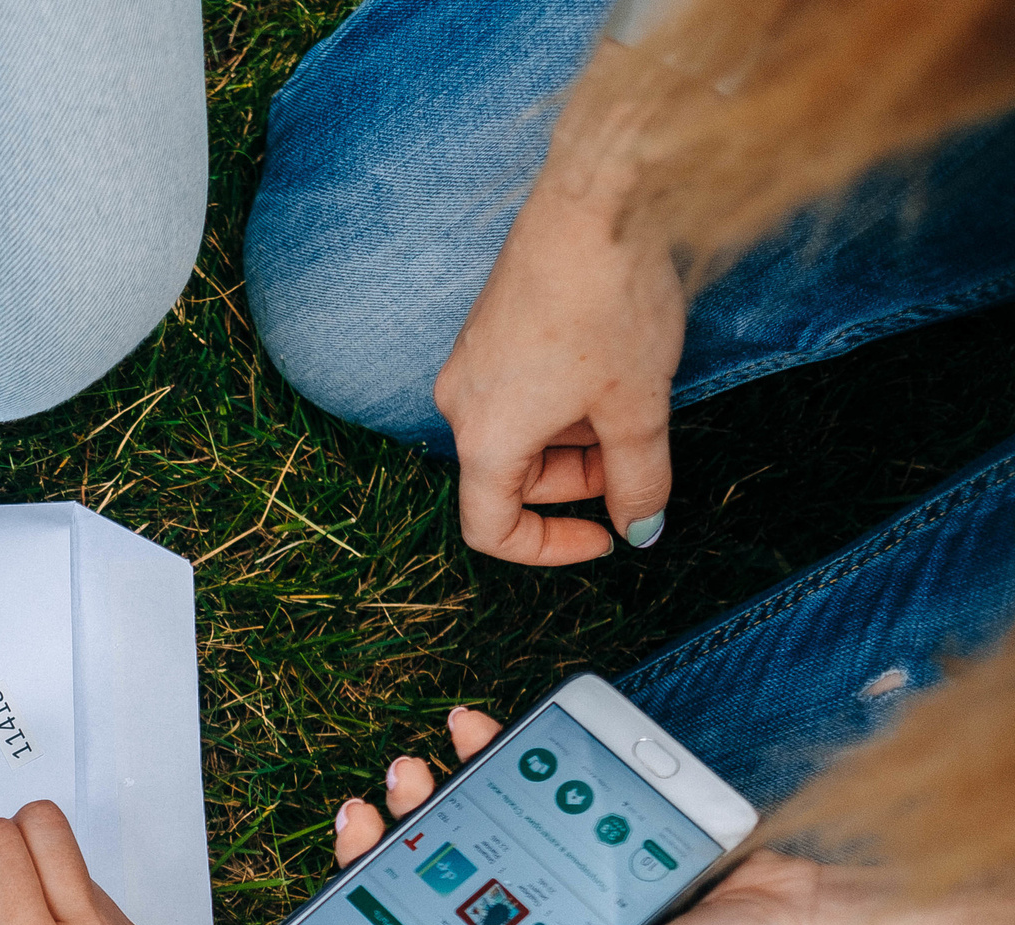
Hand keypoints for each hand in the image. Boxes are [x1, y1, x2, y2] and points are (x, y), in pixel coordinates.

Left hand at [335, 709, 824, 924]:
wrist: (807, 917)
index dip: (369, 922)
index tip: (334, 890)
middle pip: (425, 881)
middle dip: (389, 843)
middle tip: (374, 808)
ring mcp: (548, 875)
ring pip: (463, 826)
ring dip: (428, 792)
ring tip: (415, 766)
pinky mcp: (584, 824)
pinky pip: (523, 783)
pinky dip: (493, 753)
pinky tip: (472, 730)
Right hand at [433, 55, 685, 565]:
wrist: (595, 199)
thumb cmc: (609, 303)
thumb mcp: (638, 407)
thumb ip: (639, 479)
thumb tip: (641, 527)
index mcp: (485, 438)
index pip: (491, 530)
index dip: (550, 549)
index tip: (605, 537)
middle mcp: (459, 403)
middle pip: (511, 479)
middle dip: (577, 481)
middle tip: (638, 454)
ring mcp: (469, 363)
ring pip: (518, 433)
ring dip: (574, 437)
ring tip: (630, 395)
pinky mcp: (487, 329)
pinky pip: (517, 391)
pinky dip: (562, 400)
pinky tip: (610, 361)